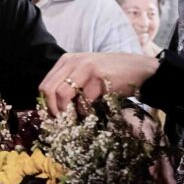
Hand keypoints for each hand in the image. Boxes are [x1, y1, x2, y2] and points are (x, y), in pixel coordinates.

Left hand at [40, 53, 158, 114]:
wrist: (138, 70)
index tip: (52, 118)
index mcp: (66, 60)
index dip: (45, 104)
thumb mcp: (85, 75)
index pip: (44, 84)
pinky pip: (83, 100)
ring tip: (77, 117)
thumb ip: (69, 85)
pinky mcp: (97, 76)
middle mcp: (72, 61)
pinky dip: (85, 111)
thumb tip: (53, 109)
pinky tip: (92, 111)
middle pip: (48, 89)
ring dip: (67, 111)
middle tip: (60, 122)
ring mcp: (84, 67)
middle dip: (52, 110)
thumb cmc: (111, 76)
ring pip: (62, 94)